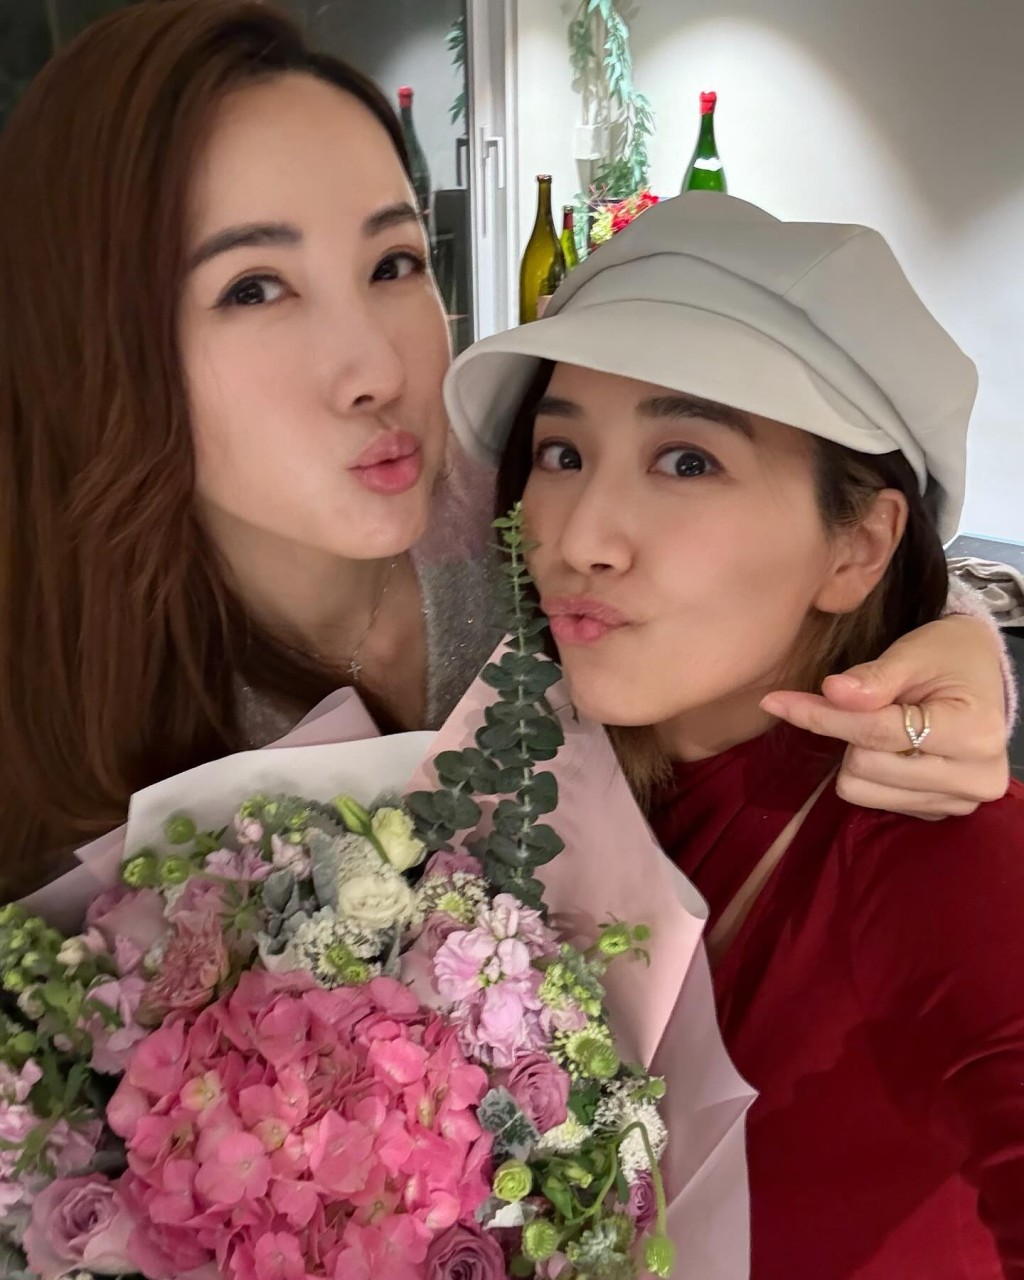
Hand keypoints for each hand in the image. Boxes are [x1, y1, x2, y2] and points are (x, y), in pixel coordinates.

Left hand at [761, 615, 1010, 818]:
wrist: (978, 675)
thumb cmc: (947, 656)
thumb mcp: (914, 652)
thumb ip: (874, 677)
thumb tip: (831, 692)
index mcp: (975, 733)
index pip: (878, 732)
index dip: (823, 716)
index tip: (775, 699)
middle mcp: (974, 778)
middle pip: (865, 766)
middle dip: (846, 731)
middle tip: (855, 701)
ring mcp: (958, 802)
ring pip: (861, 790)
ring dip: (854, 754)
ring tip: (881, 722)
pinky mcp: (938, 812)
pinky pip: (873, 801)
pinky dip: (866, 772)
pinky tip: (888, 746)